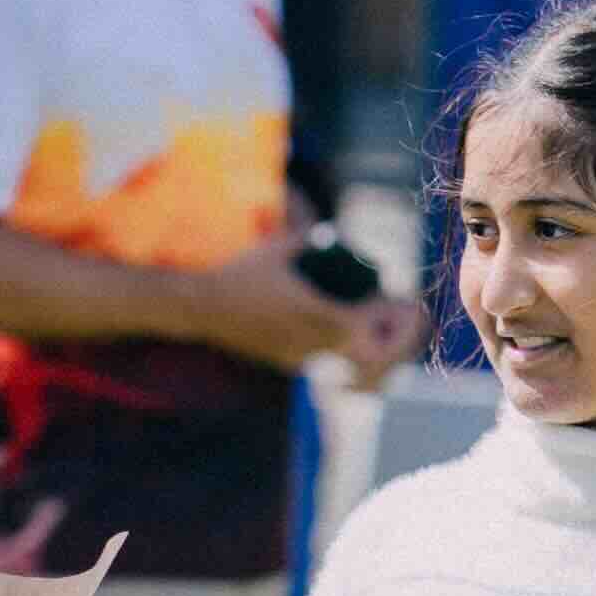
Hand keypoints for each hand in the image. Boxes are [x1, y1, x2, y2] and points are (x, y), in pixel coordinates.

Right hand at [192, 234, 421, 383]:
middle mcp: (307, 340)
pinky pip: (321, 359)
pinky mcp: (286, 362)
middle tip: (391, 318)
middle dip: (383, 337)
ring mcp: (297, 355)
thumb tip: (332, 232)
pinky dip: (336, 348)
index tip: (392, 300)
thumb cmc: (240, 273)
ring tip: (368, 323)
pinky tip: (335, 331)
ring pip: (343, 358)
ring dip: (361, 343)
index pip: (358, 323)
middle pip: (360, 349)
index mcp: (310, 313)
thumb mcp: (277, 248)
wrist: (203, 307)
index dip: (382, 316)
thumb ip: (308, 240)